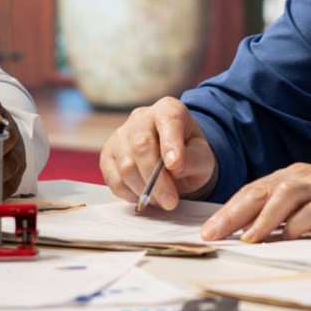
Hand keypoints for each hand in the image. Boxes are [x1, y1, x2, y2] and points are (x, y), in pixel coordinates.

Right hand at [100, 97, 216, 210]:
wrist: (174, 160)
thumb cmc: (190, 155)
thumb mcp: (203, 157)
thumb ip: (193, 160)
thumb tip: (174, 168)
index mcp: (168, 109)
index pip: (168, 120)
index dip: (170, 143)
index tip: (175, 165)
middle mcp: (141, 117)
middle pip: (141, 146)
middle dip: (156, 179)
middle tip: (170, 202)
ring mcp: (120, 135)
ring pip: (126, 166)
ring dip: (145, 190)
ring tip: (161, 199)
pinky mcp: (108, 155)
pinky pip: (114, 179)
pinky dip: (130, 194)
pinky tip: (145, 195)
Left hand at [201, 164, 310, 242]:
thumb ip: (285, 215)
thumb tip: (250, 236)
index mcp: (291, 177)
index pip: (251, 192)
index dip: (227, 211)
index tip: (206, 232)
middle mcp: (302, 178)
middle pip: (259, 193)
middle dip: (232, 215)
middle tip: (211, 235)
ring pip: (282, 197)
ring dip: (261, 219)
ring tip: (244, 239)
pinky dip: (297, 224)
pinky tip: (285, 238)